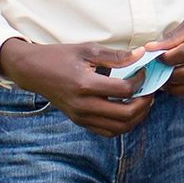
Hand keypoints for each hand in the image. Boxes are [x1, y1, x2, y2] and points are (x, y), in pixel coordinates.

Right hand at [0, 38, 153, 136]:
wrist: (33, 71)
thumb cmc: (61, 57)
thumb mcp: (88, 50)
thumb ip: (116, 56)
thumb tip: (142, 55)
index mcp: (86, 85)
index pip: (125, 90)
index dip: (141, 81)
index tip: (144, 71)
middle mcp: (84, 105)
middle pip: (126, 115)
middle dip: (145, 103)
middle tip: (150, 91)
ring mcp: (81, 116)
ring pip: (119, 128)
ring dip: (136, 117)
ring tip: (142, 102)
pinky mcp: (79, 121)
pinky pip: (107, 132)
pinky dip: (122, 125)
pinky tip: (127, 110)